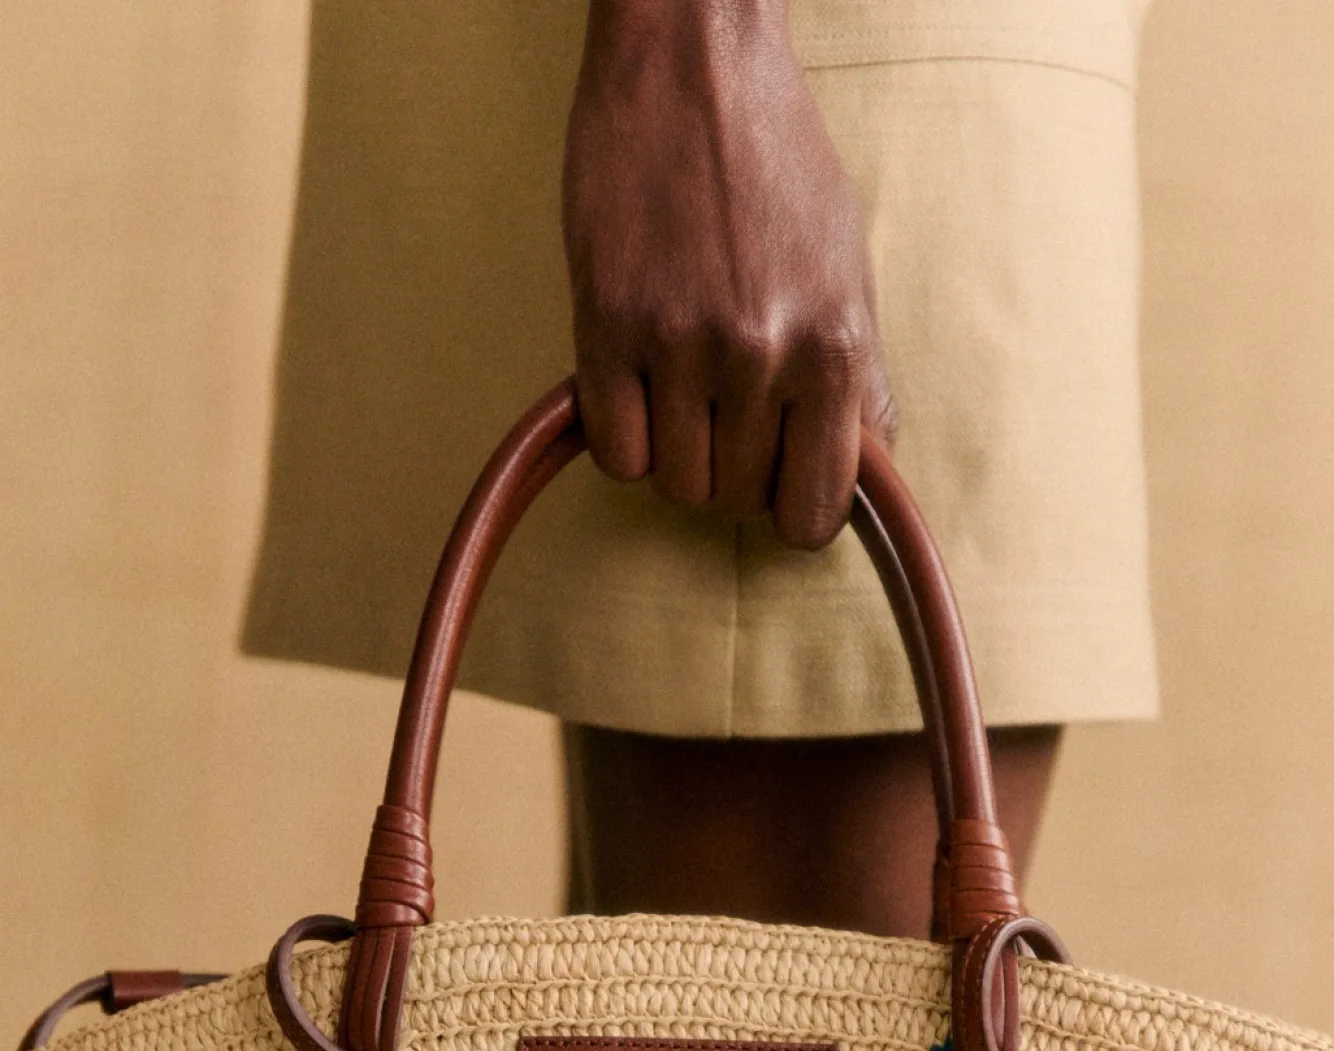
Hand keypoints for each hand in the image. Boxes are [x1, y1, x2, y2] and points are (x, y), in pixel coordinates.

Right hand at [563, 0, 895, 550]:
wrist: (692, 63)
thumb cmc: (776, 161)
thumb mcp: (848, 268)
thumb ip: (857, 379)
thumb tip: (858, 471)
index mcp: (834, 343)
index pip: (814, 510)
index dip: (793, 509)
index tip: (778, 482)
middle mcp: (762, 352)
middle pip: (738, 503)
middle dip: (732, 475)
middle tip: (725, 418)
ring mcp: (680, 342)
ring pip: (676, 485)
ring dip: (677, 457)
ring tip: (681, 392)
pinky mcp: (606, 325)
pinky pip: (617, 453)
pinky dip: (625, 439)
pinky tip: (637, 389)